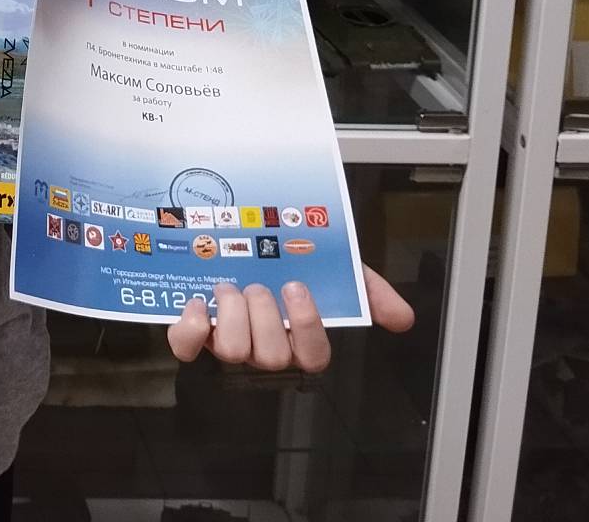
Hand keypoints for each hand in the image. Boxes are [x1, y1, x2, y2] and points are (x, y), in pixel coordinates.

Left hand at [166, 266, 414, 372]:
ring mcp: (229, 342)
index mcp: (300, 337)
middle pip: (270, 356)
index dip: (305, 327)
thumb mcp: (337, 268)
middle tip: (257, 286)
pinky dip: (190, 326)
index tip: (296, 288)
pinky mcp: (194, 334)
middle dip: (263, 318)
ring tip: (229, 287)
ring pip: (233, 352)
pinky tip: (196, 302)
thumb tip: (402, 318)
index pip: (313, 356)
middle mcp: (266, 346)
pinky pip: (187, 346)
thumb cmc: (293, 259)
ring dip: (231, 316)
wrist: (241, 232)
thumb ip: (368, 290)